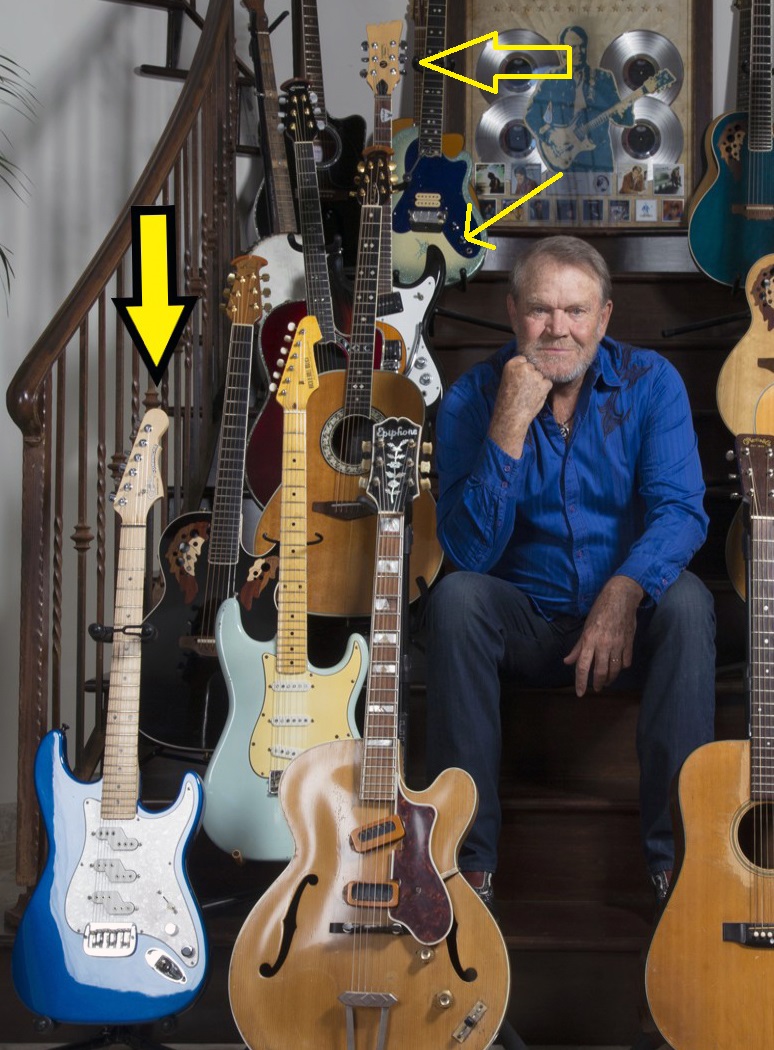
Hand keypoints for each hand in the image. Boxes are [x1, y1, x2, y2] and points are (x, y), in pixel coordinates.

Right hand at [488, 356, 551, 458]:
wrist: (510, 417)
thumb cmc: (506, 402)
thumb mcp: (506, 381)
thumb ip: (517, 372)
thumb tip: (529, 368)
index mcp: (511, 364)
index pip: (523, 360)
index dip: (522, 370)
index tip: (519, 379)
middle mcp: (524, 367)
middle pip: (533, 367)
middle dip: (531, 376)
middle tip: (524, 389)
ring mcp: (535, 375)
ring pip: (541, 376)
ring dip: (538, 383)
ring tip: (528, 395)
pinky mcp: (544, 384)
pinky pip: (548, 383)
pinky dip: (544, 390)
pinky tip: (534, 397)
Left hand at [563, 575, 643, 695]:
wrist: (621, 598)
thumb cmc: (600, 611)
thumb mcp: (585, 628)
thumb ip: (578, 647)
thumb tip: (567, 662)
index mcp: (589, 640)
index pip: (583, 667)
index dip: (581, 682)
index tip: (580, 693)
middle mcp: (603, 644)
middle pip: (601, 672)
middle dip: (598, 683)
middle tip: (597, 688)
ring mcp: (618, 645)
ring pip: (615, 669)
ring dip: (610, 678)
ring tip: (607, 681)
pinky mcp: (629, 643)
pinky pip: (626, 662)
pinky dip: (622, 667)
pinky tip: (618, 667)